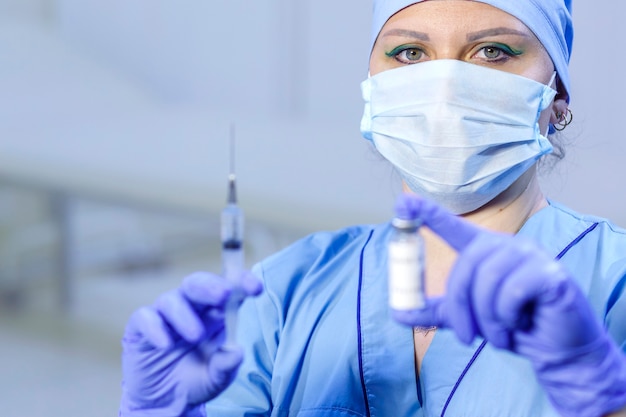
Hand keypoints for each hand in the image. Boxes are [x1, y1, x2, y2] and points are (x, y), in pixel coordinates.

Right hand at [119, 271, 262, 415]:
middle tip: (224, 294)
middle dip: (212, 285)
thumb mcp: (217, 378)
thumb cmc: (196, 380)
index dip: (242, 282)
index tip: (256, 288)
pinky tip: (165, 345)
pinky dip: (155, 328)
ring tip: (196, 336)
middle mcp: (191, 307)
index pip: (229, 288)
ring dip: (185, 315)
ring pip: (172, 299)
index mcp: (216, 313)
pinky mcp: (141, 327)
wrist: (164, 402)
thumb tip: (237, 352)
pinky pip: (145, 317)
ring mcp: (165, 315)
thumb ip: (227, 366)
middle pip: (198, 283)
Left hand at [392, 194, 625, 416]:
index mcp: (484, 252)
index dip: (427, 214)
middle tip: (466, 336)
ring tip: (500, 334)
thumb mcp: (470, 318)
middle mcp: (506, 246)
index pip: (453, 227)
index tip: (403, 201)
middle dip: (460, 306)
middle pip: (466, 264)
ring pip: (488, 280)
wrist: (557, 350)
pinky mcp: (550, 273)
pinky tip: (520, 324)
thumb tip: (398, 313)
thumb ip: (438, 312)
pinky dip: (508, 316)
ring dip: (487, 319)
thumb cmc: (514, 326)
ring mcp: (530, 255)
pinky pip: (512, 291)